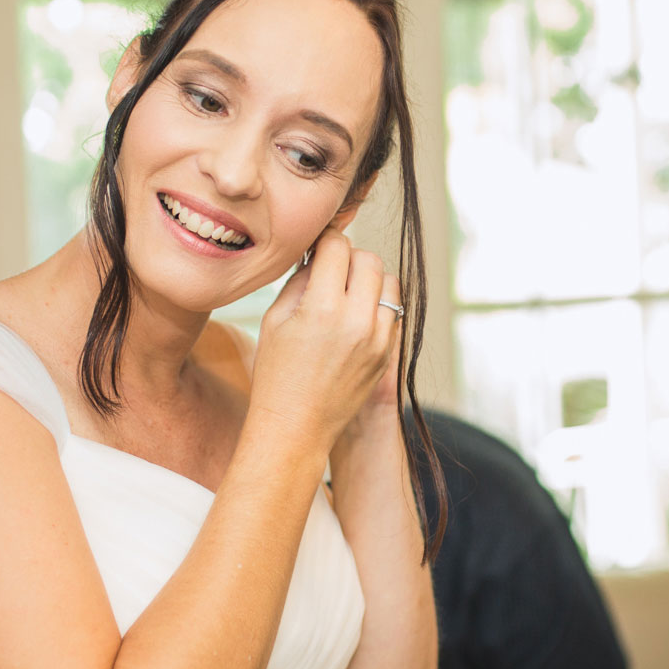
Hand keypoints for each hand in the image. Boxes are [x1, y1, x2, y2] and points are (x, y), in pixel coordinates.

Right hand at [249, 227, 402, 450]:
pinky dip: (377, 305)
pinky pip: (393, 311)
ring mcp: (378, 339)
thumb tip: (320, 253)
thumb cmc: (276, 374)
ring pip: (388, 282)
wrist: (296, 427)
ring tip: (346, 294)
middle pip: (368, 259)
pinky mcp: (387, 354)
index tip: (318, 247)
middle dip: (349, 257)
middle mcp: (357, 321)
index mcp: (323, 308)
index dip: (326, 241)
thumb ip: (301, 279)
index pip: (338, 246)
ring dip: (369, 279)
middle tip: (331, 271)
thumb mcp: (275, 319)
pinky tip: (355, 317)